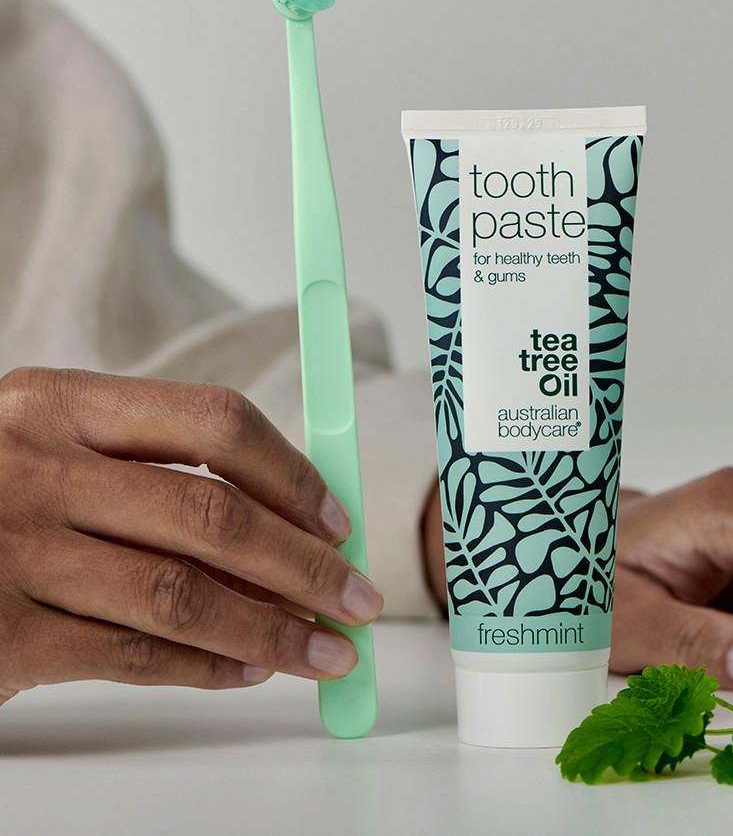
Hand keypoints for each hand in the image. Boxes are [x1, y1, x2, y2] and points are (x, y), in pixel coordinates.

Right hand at [0, 367, 382, 707]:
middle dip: (305, 565)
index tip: (338, 519)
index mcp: (60, 404)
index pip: (214, 422)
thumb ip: (152, 466)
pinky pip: (132, 655)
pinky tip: (249, 669)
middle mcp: (36, 470)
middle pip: (212, 516)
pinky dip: (205, 667)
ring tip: (324, 649)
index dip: (292, 472)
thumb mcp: (51, 446)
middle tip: (358, 598)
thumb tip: (290, 519)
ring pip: (182, 594)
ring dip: (271, 628)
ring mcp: (11, 553)